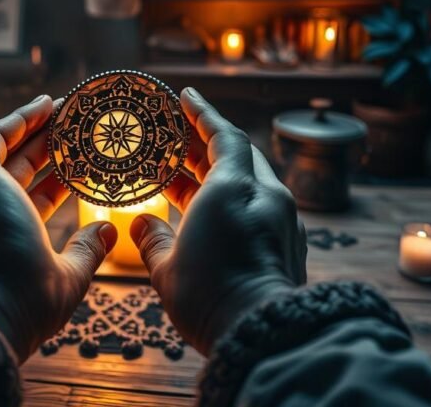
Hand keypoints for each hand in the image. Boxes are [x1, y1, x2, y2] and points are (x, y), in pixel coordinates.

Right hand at [0, 95, 116, 362]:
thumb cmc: (27, 305)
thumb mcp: (67, 276)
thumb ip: (85, 251)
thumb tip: (107, 230)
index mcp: (1, 239)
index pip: (31, 200)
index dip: (56, 182)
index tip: (80, 168)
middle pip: (17, 168)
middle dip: (47, 146)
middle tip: (76, 128)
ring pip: (0, 147)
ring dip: (31, 126)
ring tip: (63, 109)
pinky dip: (16, 120)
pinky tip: (45, 105)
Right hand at [131, 88, 306, 355]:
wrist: (261, 334)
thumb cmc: (210, 296)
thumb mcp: (166, 266)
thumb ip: (152, 236)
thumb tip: (142, 223)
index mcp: (235, 188)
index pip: (223, 135)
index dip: (202, 114)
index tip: (186, 97)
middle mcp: (266, 196)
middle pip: (238, 156)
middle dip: (204, 147)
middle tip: (173, 142)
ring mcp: (282, 221)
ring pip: (248, 184)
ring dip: (215, 178)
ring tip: (179, 181)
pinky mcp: (288, 246)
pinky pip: (258, 209)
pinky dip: (231, 204)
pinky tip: (206, 218)